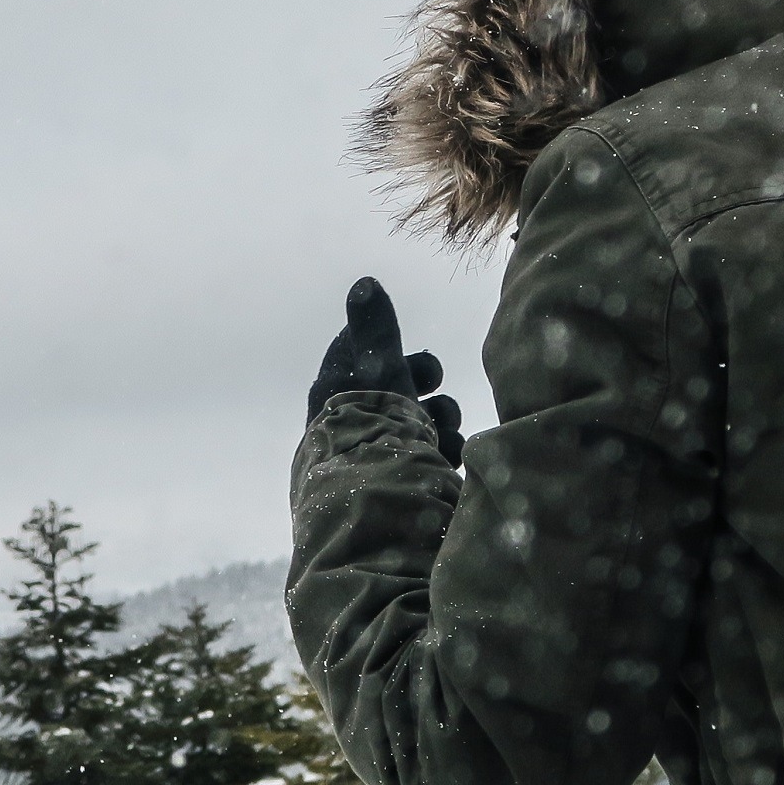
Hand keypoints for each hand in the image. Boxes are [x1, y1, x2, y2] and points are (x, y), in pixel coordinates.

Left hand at [307, 276, 463, 462]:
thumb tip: (365, 282)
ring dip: (439, 419)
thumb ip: (376, 329)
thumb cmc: (375, 427)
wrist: (379, 502)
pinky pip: (427, 453)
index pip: (360, 353)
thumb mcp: (379, 368)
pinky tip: (447, 456)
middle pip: (395, 386)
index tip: (406, 348)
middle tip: (431, 386)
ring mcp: (374, 451)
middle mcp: (350, 419)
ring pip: (417, 419)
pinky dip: (442, 450)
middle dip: (424, 383)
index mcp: (336, 390)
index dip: (389, 345)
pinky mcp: (397, 479)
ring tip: (444, 431)